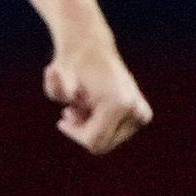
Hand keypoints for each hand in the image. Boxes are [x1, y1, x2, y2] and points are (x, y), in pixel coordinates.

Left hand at [47, 33, 150, 153]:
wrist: (89, 50)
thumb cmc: (70, 66)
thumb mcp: (57, 82)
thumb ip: (56, 88)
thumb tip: (54, 72)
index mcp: (119, 104)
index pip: (94, 143)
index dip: (75, 133)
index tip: (63, 118)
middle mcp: (135, 110)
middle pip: (102, 145)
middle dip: (84, 131)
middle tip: (71, 111)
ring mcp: (141, 114)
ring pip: (109, 140)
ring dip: (91, 127)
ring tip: (81, 106)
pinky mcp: (142, 114)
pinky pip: (116, 133)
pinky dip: (101, 124)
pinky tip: (92, 108)